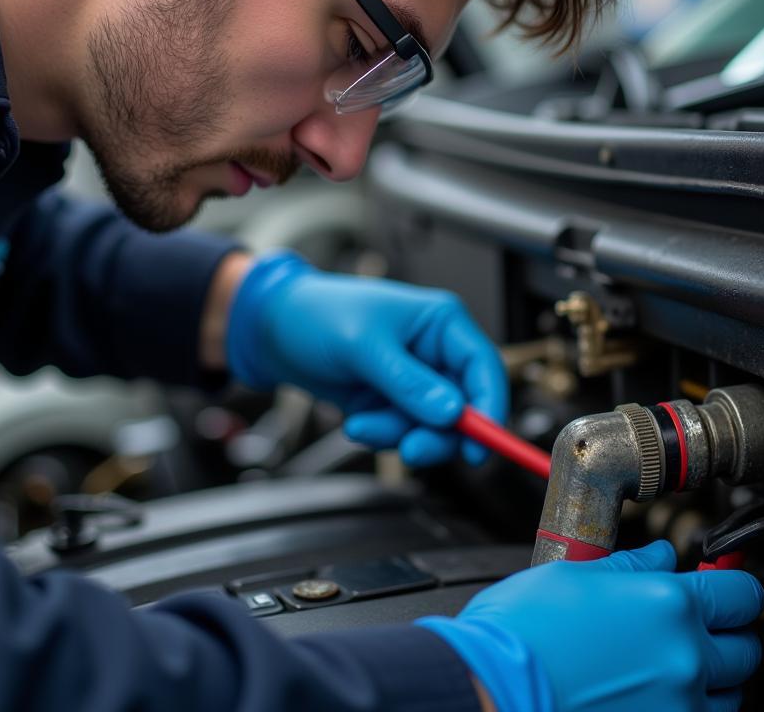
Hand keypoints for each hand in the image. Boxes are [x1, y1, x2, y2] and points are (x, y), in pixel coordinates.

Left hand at [226, 251, 507, 465]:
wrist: (274, 331)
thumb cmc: (318, 315)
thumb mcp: (365, 346)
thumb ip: (409, 382)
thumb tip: (452, 413)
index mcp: (441, 323)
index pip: (484, 368)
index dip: (490, 409)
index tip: (479, 446)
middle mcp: (434, 353)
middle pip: (464, 408)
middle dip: (436, 434)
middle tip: (411, 449)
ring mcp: (414, 381)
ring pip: (431, 428)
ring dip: (398, 434)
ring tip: (361, 423)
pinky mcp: (392, 403)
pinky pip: (403, 433)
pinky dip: (383, 435)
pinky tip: (356, 422)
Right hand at [418, 541, 763, 711]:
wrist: (495, 687)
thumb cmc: (523, 632)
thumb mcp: (573, 574)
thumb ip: (630, 567)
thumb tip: (660, 557)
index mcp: (667, 606)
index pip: (741, 594)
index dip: (733, 587)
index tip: (724, 588)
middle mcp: (684, 660)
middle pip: (745, 650)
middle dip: (726, 635)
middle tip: (695, 627)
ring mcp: (678, 709)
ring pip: (728, 698)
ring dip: (711, 682)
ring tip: (669, 668)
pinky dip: (685, 710)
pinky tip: (653, 696)